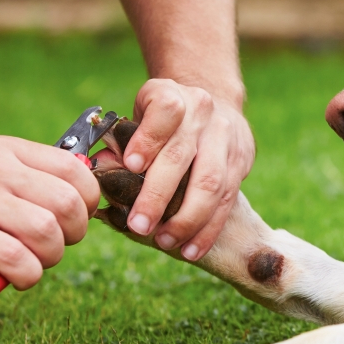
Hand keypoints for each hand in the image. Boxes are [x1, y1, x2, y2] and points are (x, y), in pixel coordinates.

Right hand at [0, 137, 99, 288]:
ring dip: (50, 257)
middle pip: (70, 203)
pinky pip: (19, 259)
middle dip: (74, 233)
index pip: (76, 168)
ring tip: (32, 262)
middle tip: (53, 245)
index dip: (87, 200)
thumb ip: (30, 178)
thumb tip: (82, 201)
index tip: (74, 218)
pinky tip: (15, 277)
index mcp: (7, 150)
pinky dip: (28, 276)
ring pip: (48, 232)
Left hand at [121, 78, 254, 259]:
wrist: (214, 103)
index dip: (148, 139)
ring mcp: (226, 138)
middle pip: (183, 156)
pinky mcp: (241, 162)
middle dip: (159, 195)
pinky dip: (208, 229)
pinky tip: (191, 248)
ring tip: (165, 241)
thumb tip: (102, 168)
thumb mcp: (141, 114)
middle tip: (139, 225)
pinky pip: (226, 201)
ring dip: (187, 219)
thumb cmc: (165, 118)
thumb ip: (123, 141)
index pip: (165, 112)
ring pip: (211, 183)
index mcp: (173, 95)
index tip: (131, 165)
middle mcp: (203, 114)